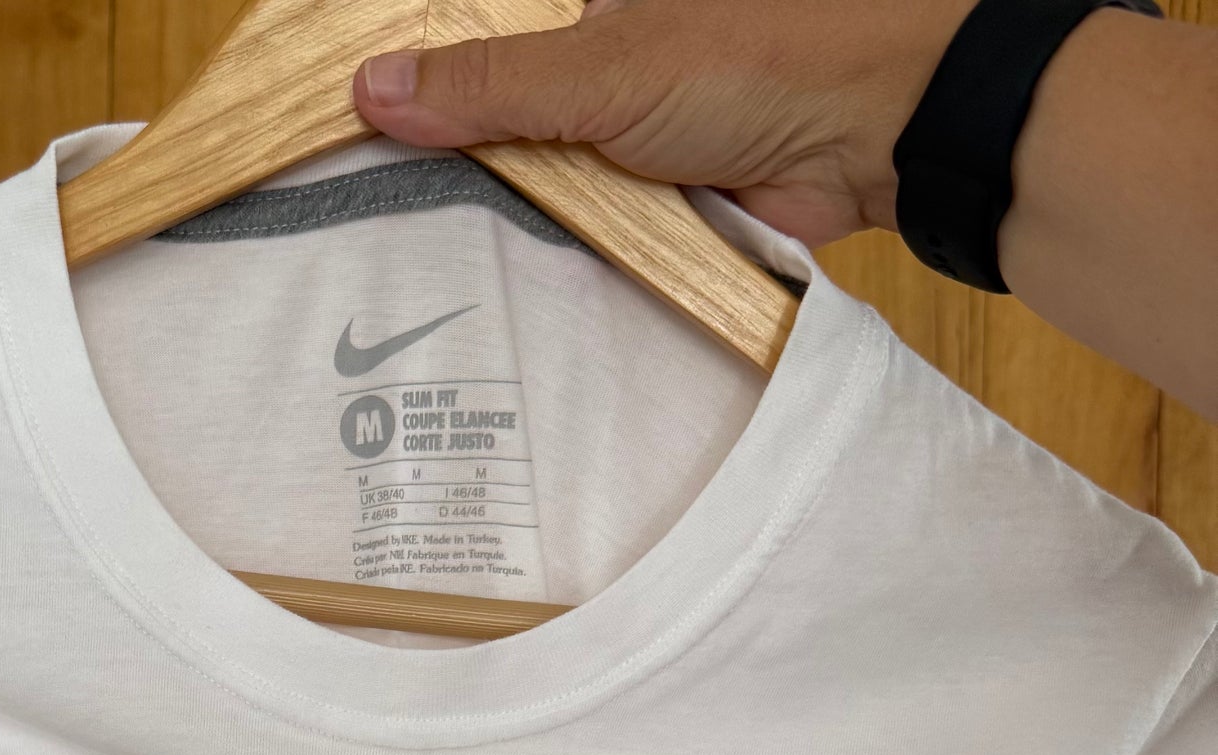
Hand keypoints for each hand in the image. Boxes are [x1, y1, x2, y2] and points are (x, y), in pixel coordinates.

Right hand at [351, 0, 976, 247]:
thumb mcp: (603, 65)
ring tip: (398, 237)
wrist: (880, 132)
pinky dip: (542, 236)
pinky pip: (575, 213)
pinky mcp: (649, 183)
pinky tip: (483, 264)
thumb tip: (373, 89)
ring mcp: (624, 115)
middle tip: (350, 187)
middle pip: (492, 93)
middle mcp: (602, 42)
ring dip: (489, 196)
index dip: (413, 63)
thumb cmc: (763, 54)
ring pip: (529, 159)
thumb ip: (489, 84)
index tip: (342, 109)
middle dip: (438, 137)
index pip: (476, 24)